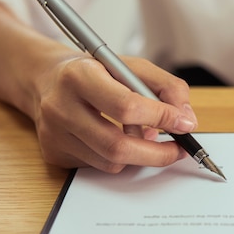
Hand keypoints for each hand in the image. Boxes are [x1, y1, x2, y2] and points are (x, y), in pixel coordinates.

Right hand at [31, 54, 197, 172]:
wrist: (46, 79)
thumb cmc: (95, 73)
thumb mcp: (132, 67)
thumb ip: (167, 87)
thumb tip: (187, 119)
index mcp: (79, 76)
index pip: (126, 106)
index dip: (161, 117)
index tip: (183, 123)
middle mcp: (60, 106)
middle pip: (117, 145)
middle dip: (157, 153)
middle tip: (178, 150)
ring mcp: (54, 134)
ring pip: (111, 161)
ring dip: (139, 155)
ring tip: (146, 136)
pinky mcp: (55, 153)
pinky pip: (99, 166)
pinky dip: (120, 157)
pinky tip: (120, 138)